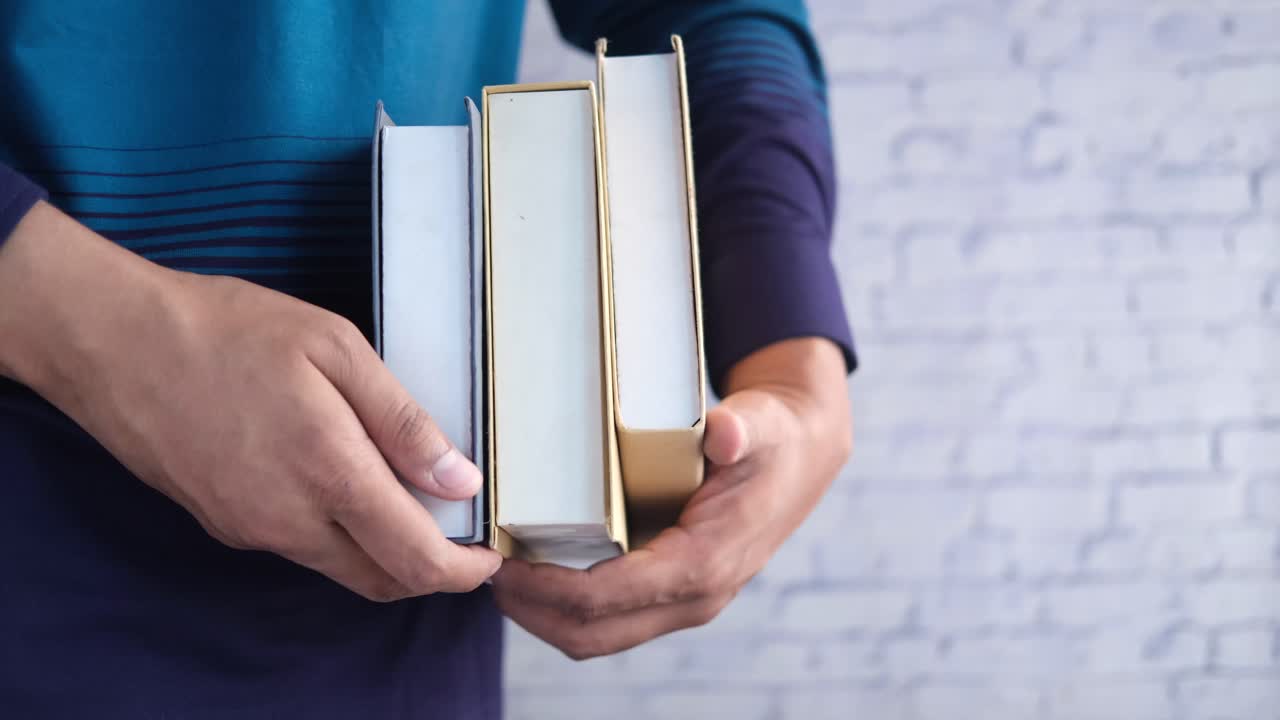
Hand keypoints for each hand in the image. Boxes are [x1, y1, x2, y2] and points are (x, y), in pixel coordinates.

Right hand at [0, 202, 500, 600]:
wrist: (112, 343)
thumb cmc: (225, 331)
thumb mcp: (334, 349)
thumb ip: (403, 422)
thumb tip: (460, 480)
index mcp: (328, 473)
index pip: (415, 559)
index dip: (463, 569)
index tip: (488, 553)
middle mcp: (289, 520)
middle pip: (382, 580)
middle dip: (432, 570)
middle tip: (461, 533)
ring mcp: (252, 529)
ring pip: (341, 569)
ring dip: (386, 555)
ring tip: (412, 504)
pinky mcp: (224, 524)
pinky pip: (300, 548)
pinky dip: (340, 537)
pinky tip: (345, 488)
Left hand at [491, 337, 850, 657]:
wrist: (801, 457)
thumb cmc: (772, 440)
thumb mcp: (760, 425)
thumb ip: (742, 429)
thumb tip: (725, 433)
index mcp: (704, 565)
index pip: (607, 597)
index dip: (546, 587)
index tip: (501, 561)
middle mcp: (694, 598)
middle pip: (591, 633)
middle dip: (530, 611)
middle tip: (485, 570)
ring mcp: (684, 602)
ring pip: (596, 636)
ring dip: (543, 617)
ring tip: (501, 574)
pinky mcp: (673, 594)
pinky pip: (610, 620)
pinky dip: (566, 607)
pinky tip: (538, 569)